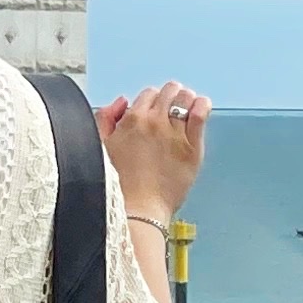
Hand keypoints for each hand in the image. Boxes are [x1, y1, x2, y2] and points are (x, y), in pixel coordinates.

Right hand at [99, 80, 209, 222]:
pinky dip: (202, 106)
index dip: (152, 101)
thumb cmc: (118, 185)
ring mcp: (175, 134)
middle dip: (170, 97)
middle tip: (171, 108)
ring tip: (187, 107)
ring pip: (185, 99)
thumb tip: (122, 102)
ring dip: (186, 99)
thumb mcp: (100, 146)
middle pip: (168, 92)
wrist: (138, 210)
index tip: (155, 110)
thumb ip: (106, 119)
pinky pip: (200, 115)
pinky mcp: (192, 147)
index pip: (148, 94)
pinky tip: (201, 107)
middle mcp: (154, 122)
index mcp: (131, 120)